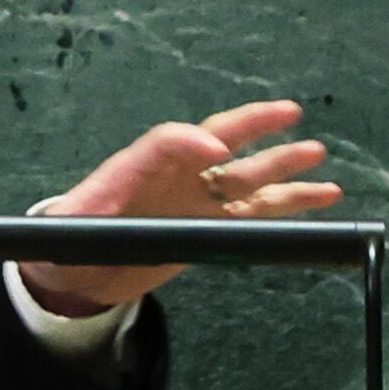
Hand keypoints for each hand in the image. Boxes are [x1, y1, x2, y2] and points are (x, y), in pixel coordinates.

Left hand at [17, 99, 343, 315]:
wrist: (71, 275)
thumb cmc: (70, 237)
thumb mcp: (77, 218)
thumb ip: (110, 194)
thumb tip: (158, 185)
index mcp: (139, 166)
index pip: (169, 141)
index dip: (193, 141)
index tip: (217, 148)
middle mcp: (174, 176)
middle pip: (221, 143)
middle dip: (256, 129)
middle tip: (292, 114)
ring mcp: (195, 201)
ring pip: (247, 179)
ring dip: (282, 167)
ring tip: (318, 154)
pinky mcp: (210, 229)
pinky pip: (255, 214)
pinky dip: (287, 206)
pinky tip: (319, 197)